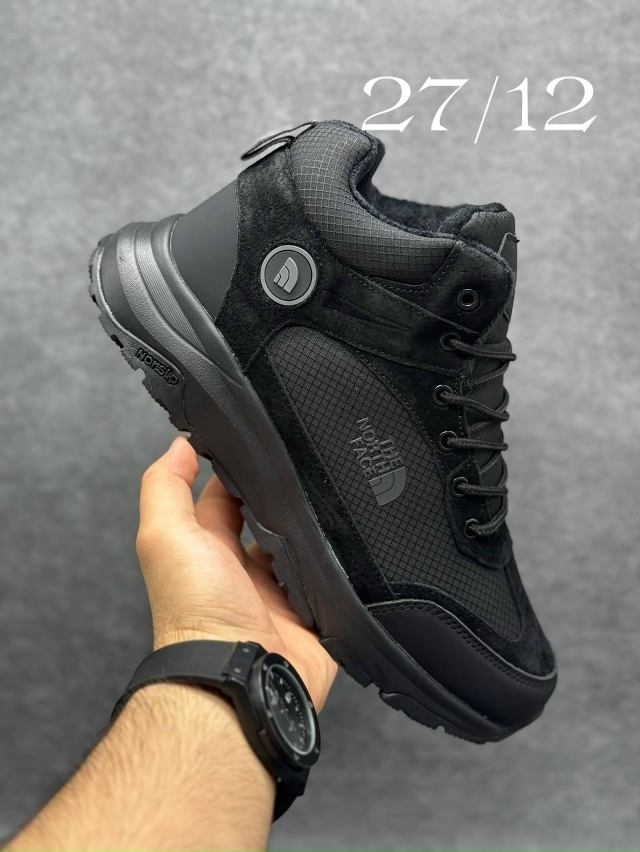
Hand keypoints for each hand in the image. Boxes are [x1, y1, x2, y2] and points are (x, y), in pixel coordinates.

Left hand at [135, 436, 337, 709]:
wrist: (238, 676)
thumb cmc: (195, 611)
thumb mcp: (165, 536)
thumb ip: (166, 488)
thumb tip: (180, 444)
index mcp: (209, 548)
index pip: (227, 496)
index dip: (241, 470)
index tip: (265, 440)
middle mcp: (244, 568)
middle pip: (272, 519)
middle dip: (288, 497)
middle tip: (312, 465)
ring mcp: (282, 592)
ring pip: (306, 547)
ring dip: (318, 528)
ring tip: (340, 496)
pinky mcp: (315, 612)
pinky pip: (334, 580)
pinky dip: (342, 564)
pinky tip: (355, 539)